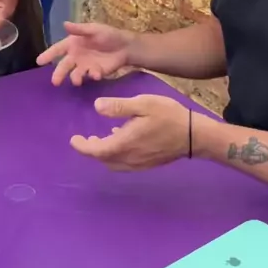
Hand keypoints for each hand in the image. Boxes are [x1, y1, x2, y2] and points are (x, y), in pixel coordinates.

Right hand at [36, 21, 134, 85]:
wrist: (125, 46)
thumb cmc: (108, 35)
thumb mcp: (94, 29)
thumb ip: (79, 29)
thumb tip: (64, 24)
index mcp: (73, 43)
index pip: (57, 49)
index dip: (48, 55)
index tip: (39, 62)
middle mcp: (76, 56)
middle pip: (64, 65)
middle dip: (59, 73)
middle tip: (55, 82)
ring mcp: (85, 66)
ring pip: (75, 73)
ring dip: (75, 77)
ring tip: (77, 81)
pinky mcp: (95, 73)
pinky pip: (90, 76)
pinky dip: (92, 75)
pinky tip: (96, 74)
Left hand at [71, 95, 189, 170]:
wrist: (193, 135)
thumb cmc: (168, 116)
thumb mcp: (143, 104)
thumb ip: (119, 107)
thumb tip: (96, 107)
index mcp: (125, 143)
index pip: (96, 150)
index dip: (82, 147)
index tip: (73, 140)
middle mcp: (130, 157)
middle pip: (104, 159)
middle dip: (91, 150)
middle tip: (84, 139)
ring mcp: (139, 163)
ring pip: (114, 164)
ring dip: (103, 154)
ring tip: (98, 140)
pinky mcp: (148, 163)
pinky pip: (125, 164)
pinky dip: (115, 155)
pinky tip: (119, 139)